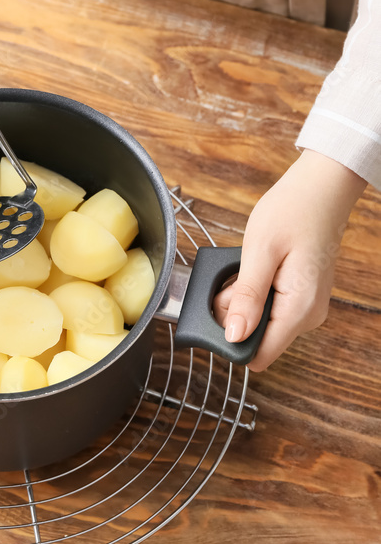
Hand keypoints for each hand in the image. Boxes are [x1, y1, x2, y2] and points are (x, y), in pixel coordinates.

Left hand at [213, 150, 365, 370]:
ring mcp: (307, 306)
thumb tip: (233, 335)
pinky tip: (255, 267)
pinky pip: (270, 306)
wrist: (321, 189)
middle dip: (235, 313)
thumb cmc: (293, 211)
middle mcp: (308, 315)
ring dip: (244, 299)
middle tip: (234, 276)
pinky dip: (255, 291)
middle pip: (257, 338)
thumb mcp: (259, 252)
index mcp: (299, 309)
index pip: (259, 354)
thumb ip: (246, 296)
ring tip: (246, 266)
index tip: (222, 307)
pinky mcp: (302, 296)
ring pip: (261, 321)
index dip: (231, 338)